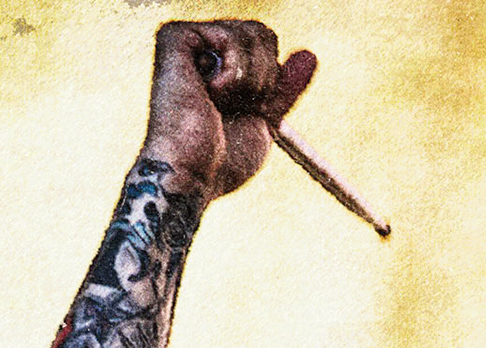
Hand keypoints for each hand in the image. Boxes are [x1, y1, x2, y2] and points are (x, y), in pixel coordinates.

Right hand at [141, 21, 316, 200]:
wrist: (194, 175)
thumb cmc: (222, 160)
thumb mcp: (265, 120)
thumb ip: (283, 87)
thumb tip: (310, 55)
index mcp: (215, 64)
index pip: (266, 46)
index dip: (271, 81)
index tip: (250, 110)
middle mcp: (198, 47)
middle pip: (262, 33)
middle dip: (265, 78)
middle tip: (237, 107)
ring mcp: (185, 40)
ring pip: (253, 33)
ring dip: (252, 80)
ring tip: (221, 102)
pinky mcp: (174, 38)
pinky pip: (231, 37)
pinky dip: (236, 75)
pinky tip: (211, 95)